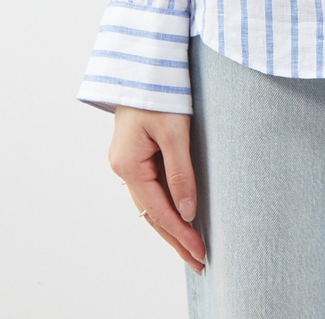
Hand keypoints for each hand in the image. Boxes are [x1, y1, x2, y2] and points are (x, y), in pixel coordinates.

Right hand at [109, 106, 206, 273]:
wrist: (143, 62)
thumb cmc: (160, 90)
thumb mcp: (175, 130)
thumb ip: (181, 172)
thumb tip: (189, 212)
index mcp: (128, 164)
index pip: (158, 211)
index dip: (181, 234)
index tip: (201, 252)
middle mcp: (123, 167)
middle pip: (152, 213)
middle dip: (176, 239)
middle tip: (199, 263)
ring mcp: (127, 161)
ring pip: (150, 203)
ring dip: (171, 226)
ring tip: (192, 249)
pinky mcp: (135, 153)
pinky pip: (151, 188)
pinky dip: (166, 206)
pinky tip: (180, 217)